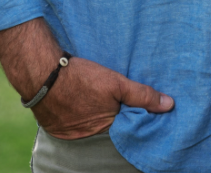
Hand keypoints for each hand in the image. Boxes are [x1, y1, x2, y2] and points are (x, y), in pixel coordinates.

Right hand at [0, 17, 172, 140]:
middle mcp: (87, 136)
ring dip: (94, 117)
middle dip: (113, 119)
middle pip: (107, 129)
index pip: (125, 130)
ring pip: (89, 127)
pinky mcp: (54, 127)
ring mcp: (69, 134)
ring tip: (95, 101)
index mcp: (105, 128)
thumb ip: (141, 95)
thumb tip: (169, 105)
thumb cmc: (81, 77)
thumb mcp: (116, 83)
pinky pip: (71, 125)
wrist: (41, 73)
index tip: (137, 111)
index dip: (132, 119)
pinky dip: (77, 117)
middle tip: (114, 103)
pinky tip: (79, 103)